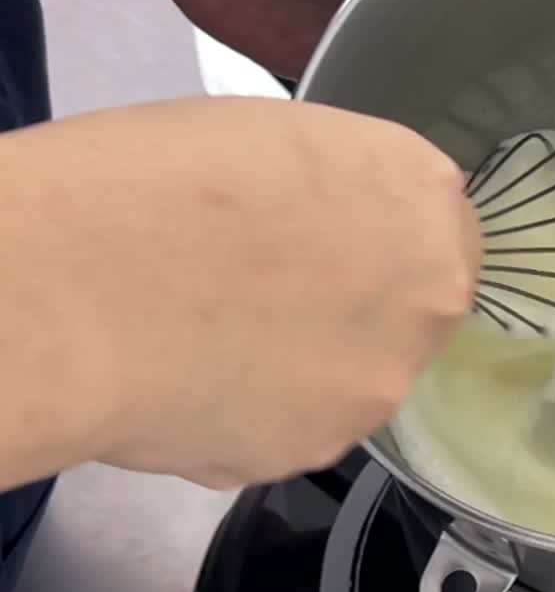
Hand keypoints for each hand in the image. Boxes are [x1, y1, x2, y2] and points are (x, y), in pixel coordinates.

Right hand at [0, 97, 480, 487]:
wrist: (77, 285)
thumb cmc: (158, 180)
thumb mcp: (275, 140)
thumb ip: (341, 190)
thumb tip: (338, 227)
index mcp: (422, 195)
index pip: (441, 225)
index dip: (384, 237)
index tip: (340, 243)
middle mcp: (428, 295)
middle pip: (413, 307)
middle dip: (359, 304)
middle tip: (275, 294)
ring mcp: (380, 382)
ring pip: (358, 374)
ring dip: (311, 363)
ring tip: (219, 341)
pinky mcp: (322, 451)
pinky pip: (300, 426)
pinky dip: (260, 412)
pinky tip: (198, 382)